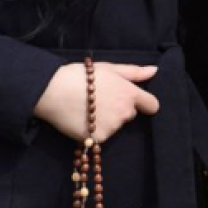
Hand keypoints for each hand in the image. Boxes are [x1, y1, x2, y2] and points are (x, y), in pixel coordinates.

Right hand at [34, 62, 160, 143]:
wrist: (53, 91)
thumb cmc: (80, 76)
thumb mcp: (109, 68)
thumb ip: (134, 72)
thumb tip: (154, 71)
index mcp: (130, 94)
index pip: (152, 105)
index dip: (145, 104)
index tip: (135, 102)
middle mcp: (125, 112)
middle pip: (130, 115)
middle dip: (119, 109)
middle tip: (99, 100)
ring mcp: (112, 127)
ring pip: (115, 126)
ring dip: (106, 120)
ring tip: (87, 108)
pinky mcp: (98, 139)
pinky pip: (101, 136)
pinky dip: (94, 131)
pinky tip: (81, 119)